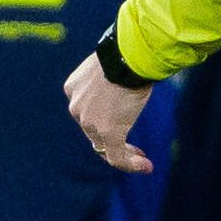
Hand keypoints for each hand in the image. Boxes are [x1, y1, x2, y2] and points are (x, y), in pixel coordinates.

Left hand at [63, 52, 154, 173]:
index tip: (120, 118)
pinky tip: (146, 167)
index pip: (86, 110)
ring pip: (104, 145)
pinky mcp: (107, 132)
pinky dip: (130, 163)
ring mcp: (89, 122)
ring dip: (125, 153)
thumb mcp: (111, 65)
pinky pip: (116, 156)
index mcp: (73, 88)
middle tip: (134, 148)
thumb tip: (127, 76)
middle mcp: (76, 107)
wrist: (128, 56)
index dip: (102, 117)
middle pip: (93, 130)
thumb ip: (110, 79)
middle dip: (113, 138)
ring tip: (142, 160)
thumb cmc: (127, 53)